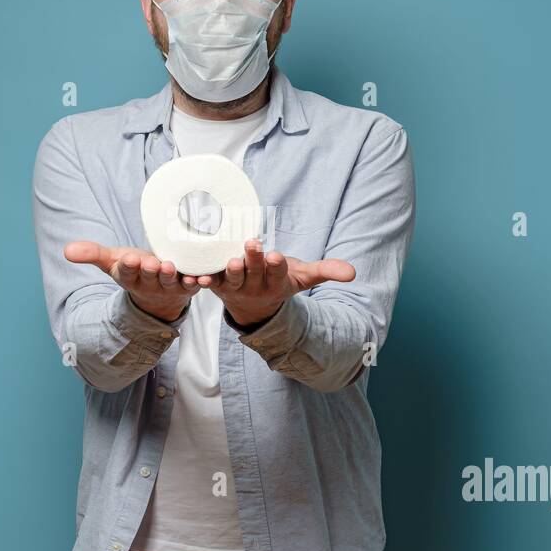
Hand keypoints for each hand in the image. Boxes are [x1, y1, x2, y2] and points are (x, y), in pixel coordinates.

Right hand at [64, 240, 201, 322]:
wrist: (159, 293)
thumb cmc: (135, 270)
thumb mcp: (112, 261)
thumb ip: (92, 254)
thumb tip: (66, 250)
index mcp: (130, 276)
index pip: (126, 273)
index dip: (127, 267)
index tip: (127, 259)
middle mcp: (149, 283)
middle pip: (149, 276)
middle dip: (149, 270)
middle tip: (150, 262)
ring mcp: (169, 286)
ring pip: (170, 281)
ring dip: (170, 275)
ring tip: (169, 266)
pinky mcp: (188, 287)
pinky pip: (194, 285)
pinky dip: (198, 282)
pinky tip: (199, 277)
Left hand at [199, 238, 355, 327]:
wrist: (254, 306)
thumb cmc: (279, 280)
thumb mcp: (303, 277)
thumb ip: (326, 271)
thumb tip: (353, 273)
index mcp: (277, 282)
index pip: (278, 273)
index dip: (277, 265)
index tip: (277, 256)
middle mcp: (256, 286)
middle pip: (254, 272)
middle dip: (253, 259)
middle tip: (252, 244)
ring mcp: (236, 287)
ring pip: (233, 279)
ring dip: (231, 270)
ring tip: (231, 260)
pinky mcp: (219, 286)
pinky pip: (210, 283)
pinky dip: (204, 279)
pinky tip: (197, 275)